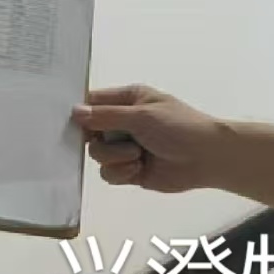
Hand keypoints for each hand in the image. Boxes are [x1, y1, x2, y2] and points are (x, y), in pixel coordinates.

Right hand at [72, 85, 225, 194]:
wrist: (206, 158)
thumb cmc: (177, 127)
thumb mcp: (141, 116)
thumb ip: (106, 116)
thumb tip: (74, 112)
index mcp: (128, 99)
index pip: (93, 102)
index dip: (80, 113)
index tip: (68, 123)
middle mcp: (123, 122)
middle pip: (90, 132)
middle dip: (101, 140)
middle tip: (115, 141)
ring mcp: (125, 147)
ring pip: (98, 155)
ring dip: (116, 158)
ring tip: (138, 156)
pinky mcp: (129, 170)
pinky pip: (109, 174)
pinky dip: (122, 173)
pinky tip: (139, 169)